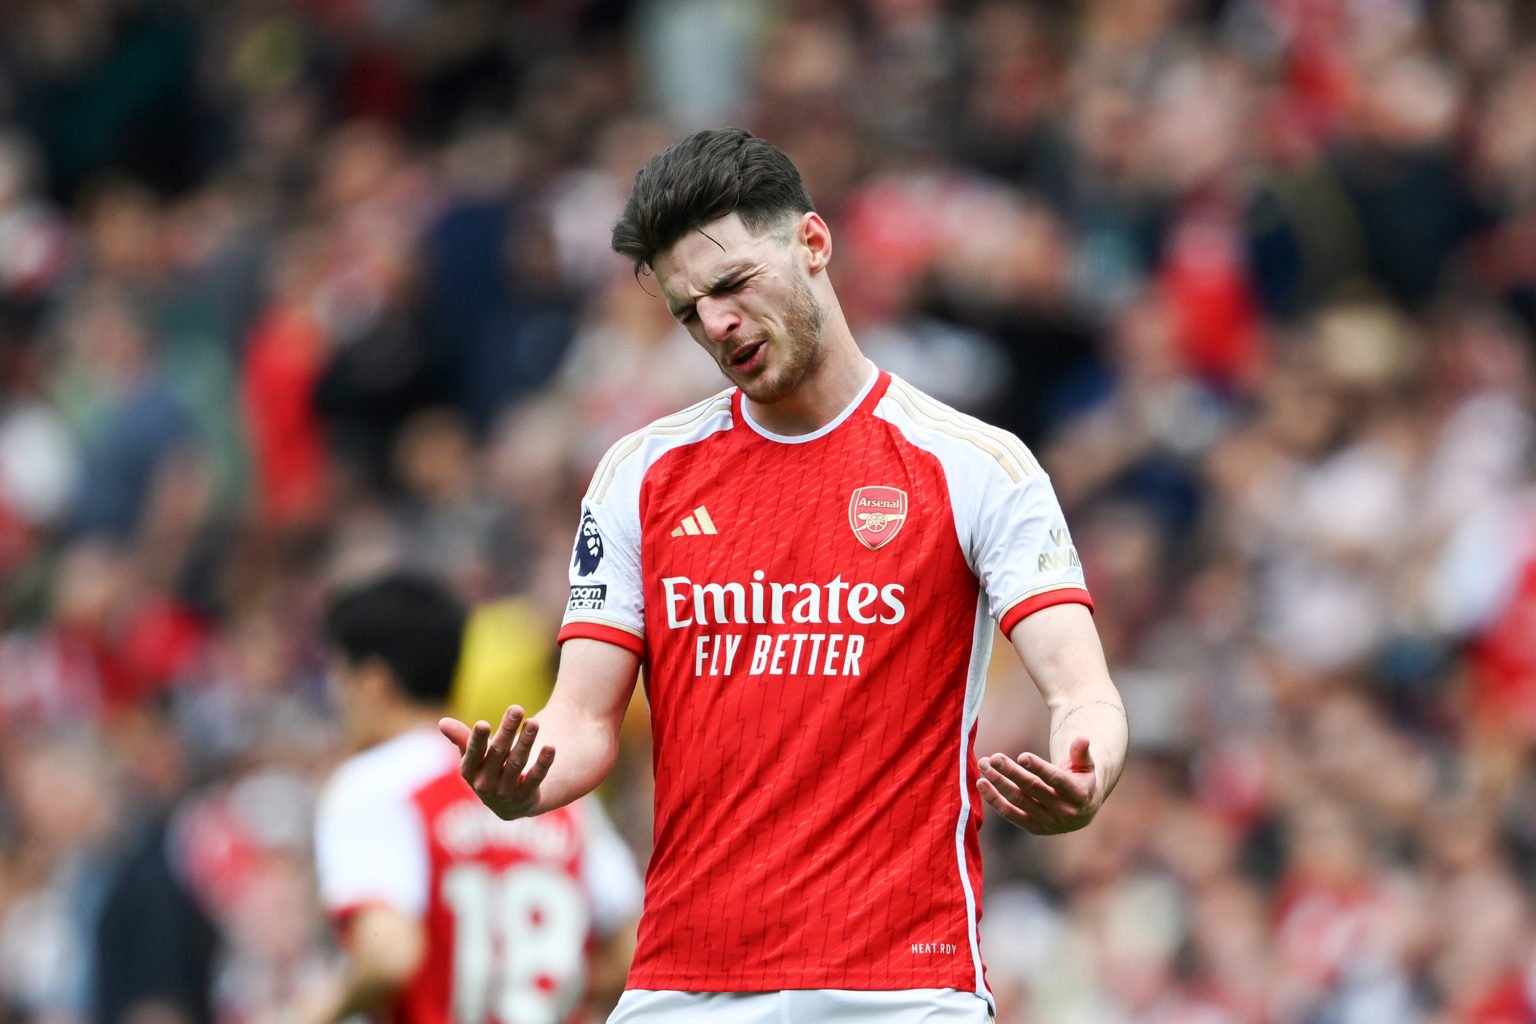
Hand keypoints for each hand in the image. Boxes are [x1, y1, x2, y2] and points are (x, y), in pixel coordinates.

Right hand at [439, 705, 554, 820]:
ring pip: (517, 763)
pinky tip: (550, 747)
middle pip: (498, 753)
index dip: (477, 740)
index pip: (473, 753)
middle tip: (517, 709)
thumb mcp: (474, 756)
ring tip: (534, 722)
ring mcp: (506, 793)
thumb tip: (442, 722)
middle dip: (507, 730)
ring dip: (526, 742)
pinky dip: (543, 763)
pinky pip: (536, 778)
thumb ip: (461, 738)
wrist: (509, 804)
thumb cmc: (488, 769)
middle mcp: (485, 784)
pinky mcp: (527, 797)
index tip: (483, 723)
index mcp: (470, 771)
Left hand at [977, 736, 1100, 834]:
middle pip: (1032, 789)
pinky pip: (1010, 814)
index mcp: (1078, 794)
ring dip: (998, 782)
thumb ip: (1081, 753)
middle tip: (994, 757)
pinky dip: (994, 800)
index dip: (1039, 767)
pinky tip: (982, 784)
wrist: (1082, 812)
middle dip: (1011, 772)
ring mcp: (1047, 822)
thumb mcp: (1086, 766)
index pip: (1055, 779)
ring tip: (983, 765)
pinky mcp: (1033, 828)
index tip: (1022, 756)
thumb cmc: (1080, 781)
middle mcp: (1063, 811)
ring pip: (1018, 800)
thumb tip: (1083, 738)